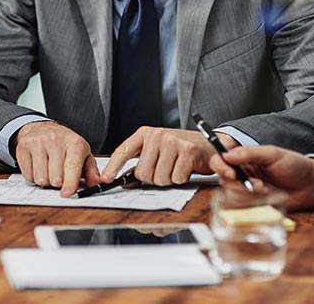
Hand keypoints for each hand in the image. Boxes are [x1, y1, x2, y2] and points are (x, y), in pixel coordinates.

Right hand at [13, 121, 99, 197]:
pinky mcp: (23, 147)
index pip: (72, 166)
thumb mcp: (82, 154)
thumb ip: (91, 171)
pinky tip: (38, 166)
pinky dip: (33, 176)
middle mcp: (55, 140)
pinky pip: (28, 176)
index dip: (70, 183)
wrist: (41, 128)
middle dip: (58, 183)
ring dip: (45, 181)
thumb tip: (98, 184)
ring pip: (41, 179)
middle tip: (59, 174)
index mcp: (74, 143)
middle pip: (55, 178)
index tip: (67, 194)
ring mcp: (37, 142)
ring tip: (49, 170)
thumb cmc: (65, 145)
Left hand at [101, 127, 216, 185]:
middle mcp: (157, 135)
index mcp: (145, 133)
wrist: (208, 144)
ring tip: (176, 167)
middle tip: (165, 169)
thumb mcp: (156, 150)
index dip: (113, 167)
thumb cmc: (179, 149)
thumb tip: (124, 180)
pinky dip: (181, 179)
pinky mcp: (188, 151)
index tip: (105, 180)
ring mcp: (173, 142)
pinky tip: (186, 168)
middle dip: (153, 179)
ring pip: (160, 178)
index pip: (123, 151)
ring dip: (169, 180)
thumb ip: (141, 161)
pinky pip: (176, 178)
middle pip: (143, 173)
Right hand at [208, 145, 313, 209]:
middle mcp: (242, 174)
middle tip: (256, 184)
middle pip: (223, 180)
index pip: (220, 160)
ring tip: (264, 189)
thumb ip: (250, 153)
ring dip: (246, 194)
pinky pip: (244, 207)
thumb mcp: (272, 154)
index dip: (220, 167)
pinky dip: (252, 203)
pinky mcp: (255, 204)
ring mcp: (248, 190)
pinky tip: (266, 197)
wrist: (312, 185)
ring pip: (232, 195)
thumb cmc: (294, 165)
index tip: (231, 173)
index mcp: (243, 159)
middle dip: (237, 184)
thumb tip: (228, 155)